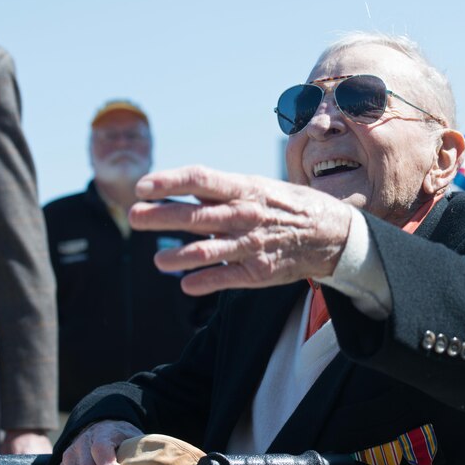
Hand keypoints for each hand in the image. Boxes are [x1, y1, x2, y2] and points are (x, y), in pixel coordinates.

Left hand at [130, 165, 351, 295]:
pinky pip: (225, 279)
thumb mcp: (256, 187)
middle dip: (161, 216)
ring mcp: (251, 245)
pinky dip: (202, 283)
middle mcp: (245, 216)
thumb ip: (219, 192)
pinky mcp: (258, 272)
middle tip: (134, 216)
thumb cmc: (284, 206)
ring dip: (177, 258)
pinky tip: (186, 284)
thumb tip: (178, 189)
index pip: (200, 179)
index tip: (142, 187)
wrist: (330, 233)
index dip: (168, 182)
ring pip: (206, 252)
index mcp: (244, 189)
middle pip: (195, 216)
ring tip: (158, 261)